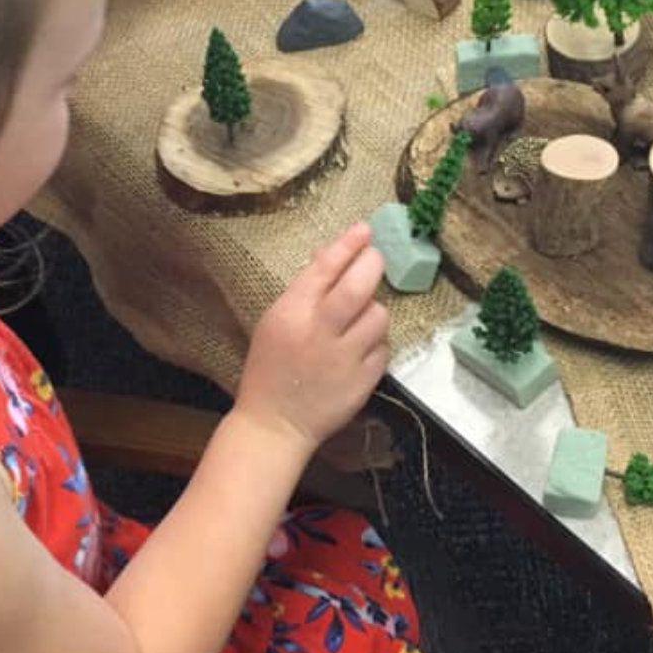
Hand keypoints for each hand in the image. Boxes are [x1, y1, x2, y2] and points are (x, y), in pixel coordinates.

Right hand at [235, 224, 389, 452]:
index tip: (364, 229)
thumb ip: (304, 290)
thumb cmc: (269, 368)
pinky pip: (383, 348)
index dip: (348, 244)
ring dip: (374, 309)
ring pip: (379, 315)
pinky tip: (360, 347)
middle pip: (359, 286)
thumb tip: (334, 254)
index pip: (326, 268)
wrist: (275, 423)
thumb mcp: (274, 322)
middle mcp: (320, 332)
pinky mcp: (364, 381)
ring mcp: (345, 358)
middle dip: (372, 264)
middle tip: (375, 257)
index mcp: (291, 314)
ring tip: (360, 316)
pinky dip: (375, 342)